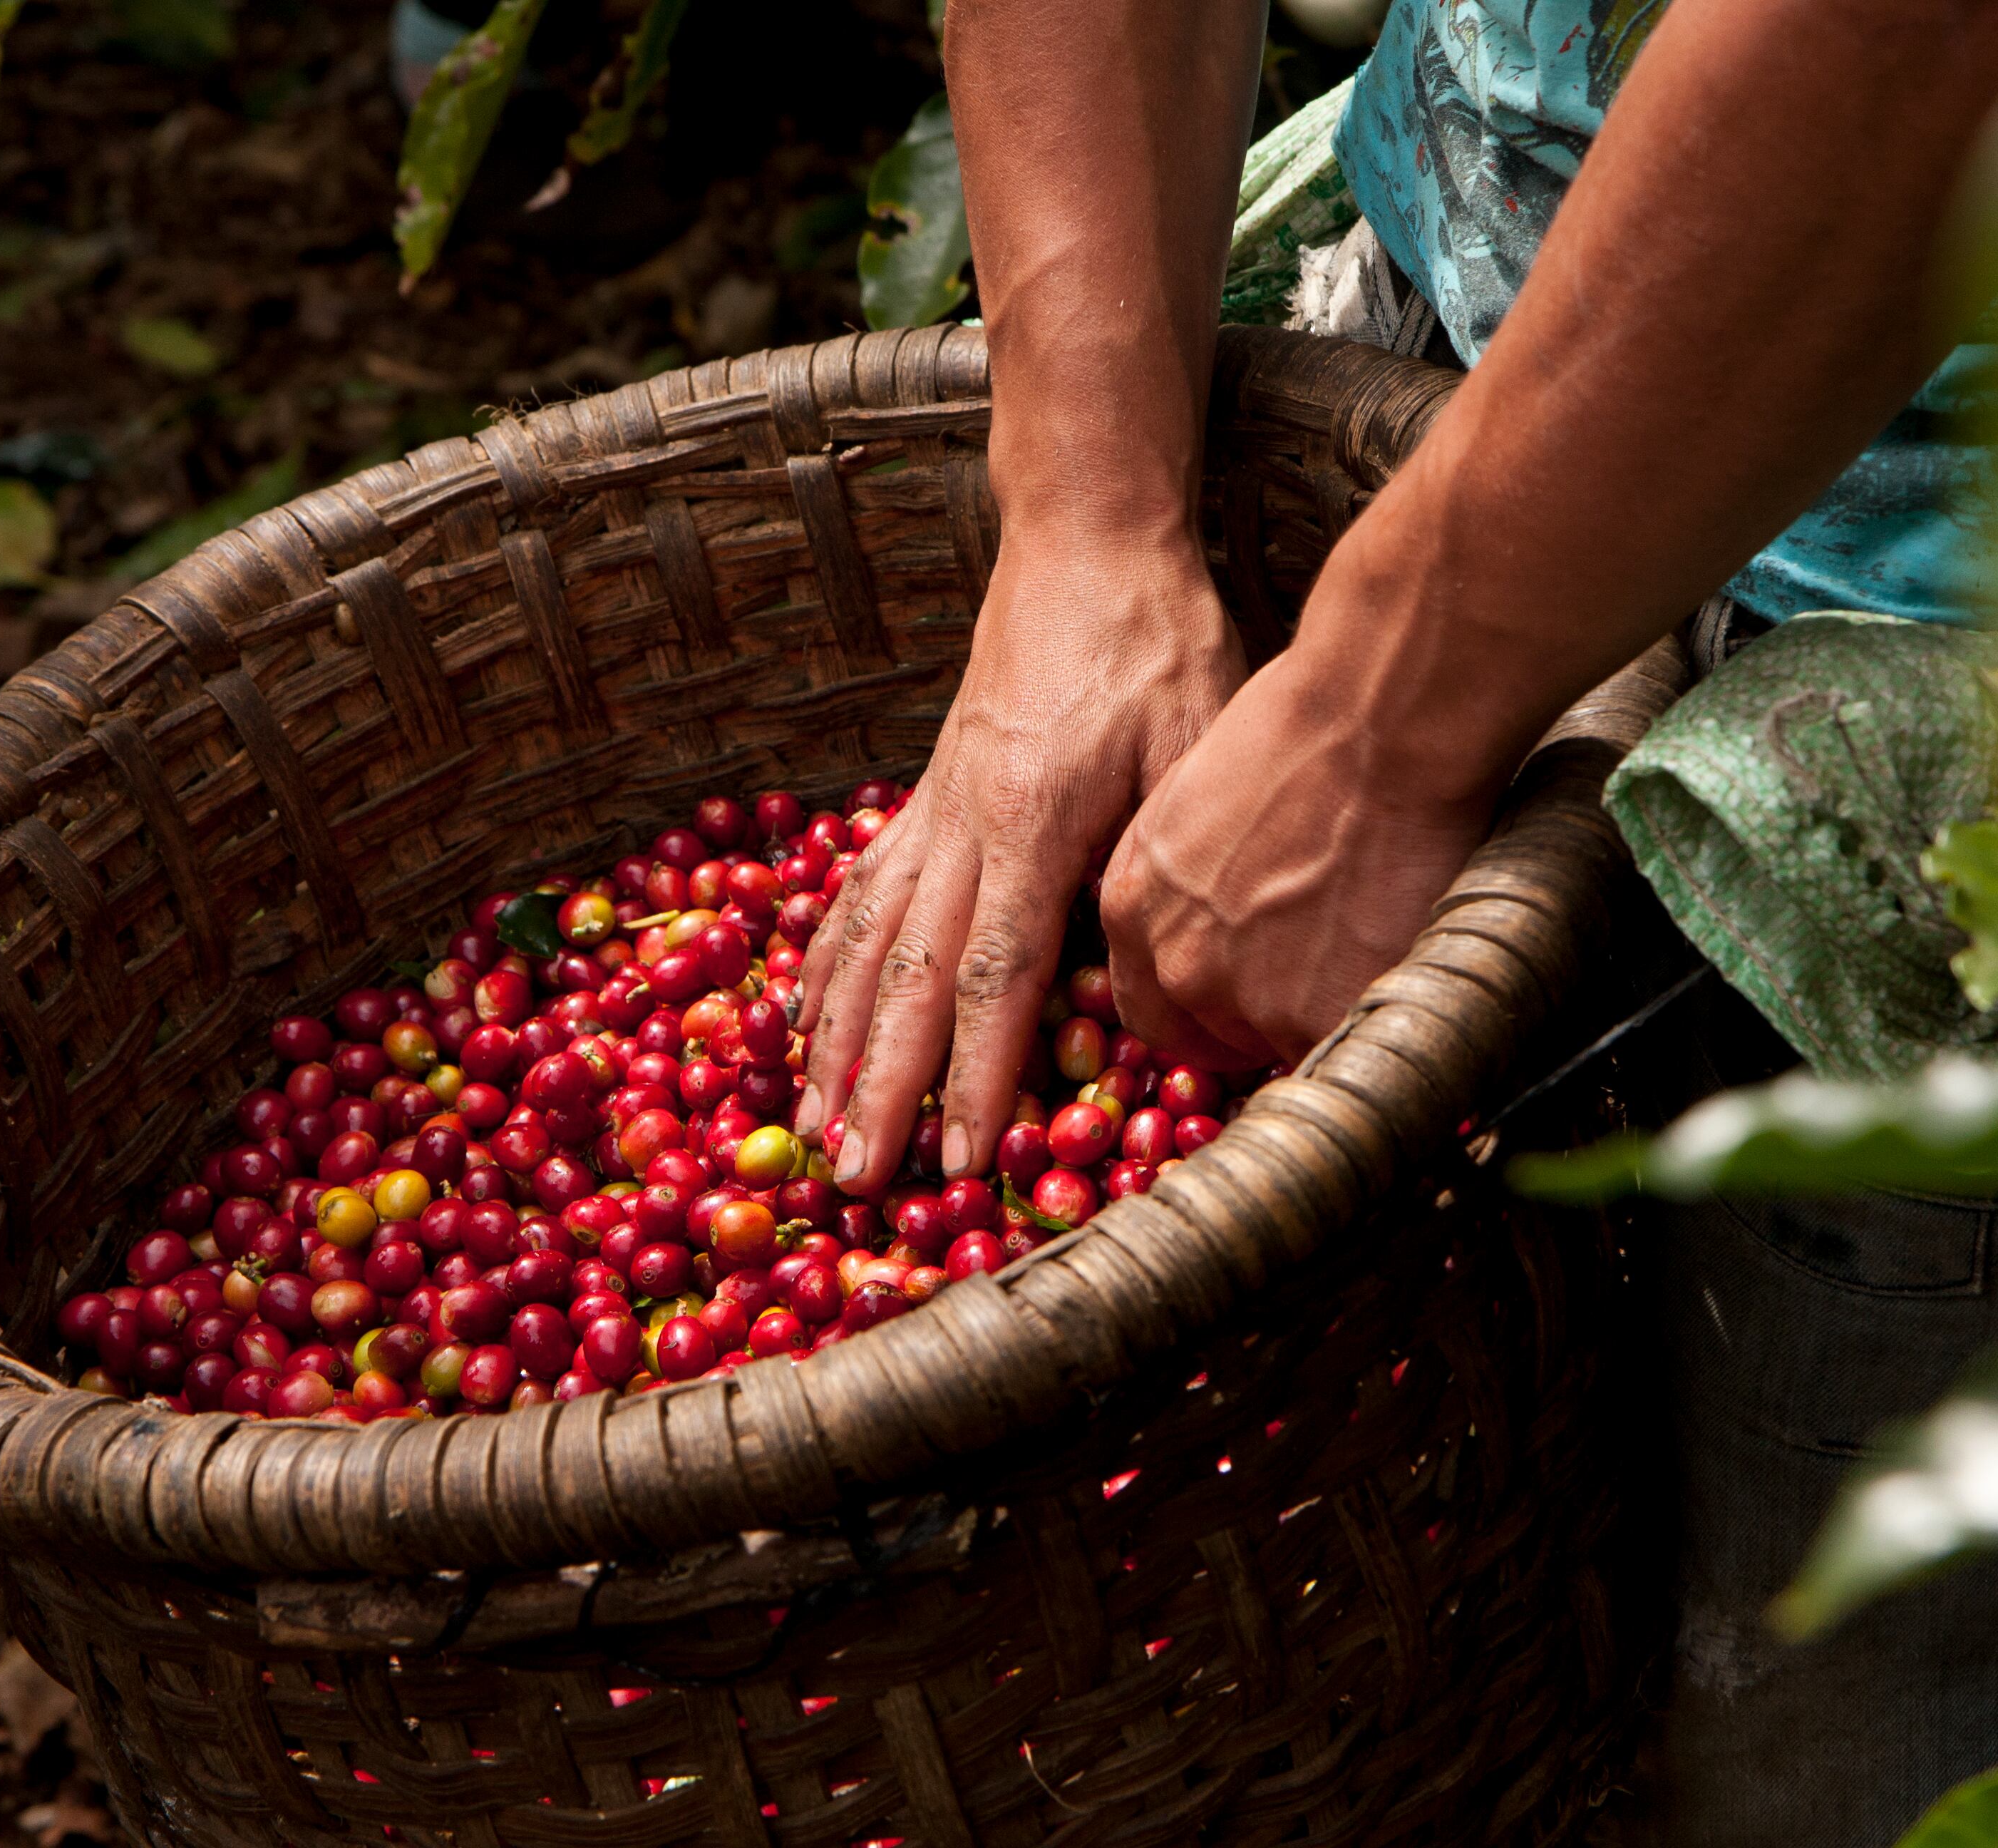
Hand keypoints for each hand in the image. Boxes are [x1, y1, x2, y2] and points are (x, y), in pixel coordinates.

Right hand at [793, 528, 1243, 1192]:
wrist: (1090, 543)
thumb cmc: (1162, 646)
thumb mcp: (1196, 744)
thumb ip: (1162, 859)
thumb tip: (1146, 977)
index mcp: (1032, 823)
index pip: (994, 975)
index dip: (972, 1075)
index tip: (954, 1157)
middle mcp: (962, 824)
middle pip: (907, 977)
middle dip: (876, 1086)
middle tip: (850, 1178)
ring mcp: (934, 808)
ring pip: (866, 940)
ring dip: (834, 1040)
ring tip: (811, 1123)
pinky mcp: (928, 793)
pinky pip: (860, 891)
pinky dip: (825, 961)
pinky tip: (800, 1015)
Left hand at [1101, 640, 1507, 1070]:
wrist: (1376, 724)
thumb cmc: (1305, 732)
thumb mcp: (1198, 802)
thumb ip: (1190, 881)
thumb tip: (1225, 918)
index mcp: (1134, 907)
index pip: (1152, 1005)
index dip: (1204, 1008)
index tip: (1242, 1001)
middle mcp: (1175, 964)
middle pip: (1212, 1036)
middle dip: (1262, 1018)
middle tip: (1319, 970)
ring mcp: (1241, 999)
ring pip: (1281, 1044)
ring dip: (1321, 1014)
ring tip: (1367, 942)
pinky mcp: (1310, 1017)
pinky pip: (1340, 1047)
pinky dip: (1370, 1012)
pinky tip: (1395, 951)